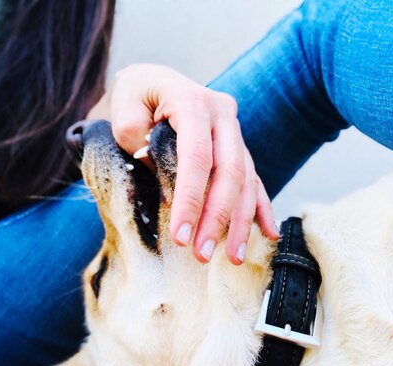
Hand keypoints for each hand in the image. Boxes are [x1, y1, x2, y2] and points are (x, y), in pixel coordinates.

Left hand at [99, 64, 278, 264]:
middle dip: (218, 218)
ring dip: (241, 222)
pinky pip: (254, 179)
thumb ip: (138, 142)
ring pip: (246, 180)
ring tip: (233, 257)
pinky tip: (269, 233)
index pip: (197, 158)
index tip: (181, 236)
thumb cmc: (135, 97)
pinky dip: (261, 208)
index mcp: (194, 102)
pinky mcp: (238, 147)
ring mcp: (234, 132)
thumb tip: (166, 186)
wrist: (153, 82)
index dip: (191, 200)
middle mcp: (222, 115)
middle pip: (230, 173)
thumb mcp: (124, 110)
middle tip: (202, 254)